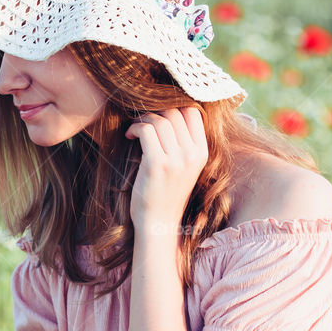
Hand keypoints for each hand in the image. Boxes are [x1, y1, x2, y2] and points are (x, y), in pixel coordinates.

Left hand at [125, 107, 207, 234]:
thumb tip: (169, 112)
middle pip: (175, 112)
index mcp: (202, 152)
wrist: (158, 223)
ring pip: (160, 119)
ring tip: (135, 129)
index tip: (158, 115)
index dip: (174, 106)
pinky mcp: (157, 164)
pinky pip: (146, 130)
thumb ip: (183, 144)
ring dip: (143, 118)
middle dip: (155, 111)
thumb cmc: (166, 194)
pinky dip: (135, 128)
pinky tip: (129, 136)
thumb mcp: (184, 167)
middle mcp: (192, 154)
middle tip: (142, 121)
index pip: (194, 112)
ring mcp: (176, 159)